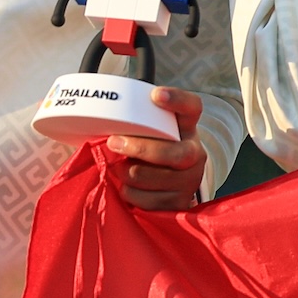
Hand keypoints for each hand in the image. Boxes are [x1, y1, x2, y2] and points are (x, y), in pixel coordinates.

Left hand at [112, 86, 207, 211]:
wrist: (172, 181)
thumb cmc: (153, 149)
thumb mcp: (152, 131)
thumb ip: (138, 122)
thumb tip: (101, 117)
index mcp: (186, 127)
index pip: (191, 107)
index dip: (177, 100)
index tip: (155, 95)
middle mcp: (195, 153)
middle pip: (175, 153)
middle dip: (141, 149)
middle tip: (114, 143)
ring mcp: (191, 179)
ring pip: (157, 179)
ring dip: (129, 174)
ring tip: (118, 169)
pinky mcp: (181, 202)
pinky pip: (150, 201)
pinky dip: (132, 194)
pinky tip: (127, 187)